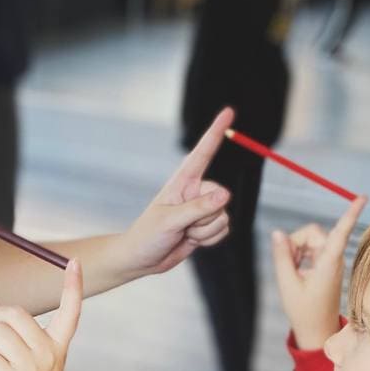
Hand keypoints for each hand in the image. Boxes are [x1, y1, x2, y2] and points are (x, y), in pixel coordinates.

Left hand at [119, 109, 233, 277]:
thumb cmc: (148, 235)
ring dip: (206, 231)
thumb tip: (226, 195)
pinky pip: (224, 230)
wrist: (142, 258)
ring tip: (184, 233)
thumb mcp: (170, 221)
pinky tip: (191, 240)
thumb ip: (198, 208)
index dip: (216, 132)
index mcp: (182, 182)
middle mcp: (195, 191)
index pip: (202, 153)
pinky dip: (210, 240)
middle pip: (222, 198)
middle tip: (183, 226)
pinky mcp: (206, 225)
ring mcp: (202, 209)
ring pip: (224, 217)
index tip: (228, 112)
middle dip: (205, 218)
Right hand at [270, 195, 367, 351]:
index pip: (341, 232)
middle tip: (287, 263)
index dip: (351, 213)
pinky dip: (298, 254)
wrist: (316, 330)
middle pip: (312, 232)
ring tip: (292, 271)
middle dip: (296, 241)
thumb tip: (277, 233)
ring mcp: (330, 261)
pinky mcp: (325, 264)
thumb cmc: (304, 311)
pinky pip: (310, 247)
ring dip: (296, 249)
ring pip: (309, 239)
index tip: (363, 197)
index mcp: (328, 263)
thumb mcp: (287, 284)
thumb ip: (282, 257)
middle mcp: (332, 258)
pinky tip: (295, 270)